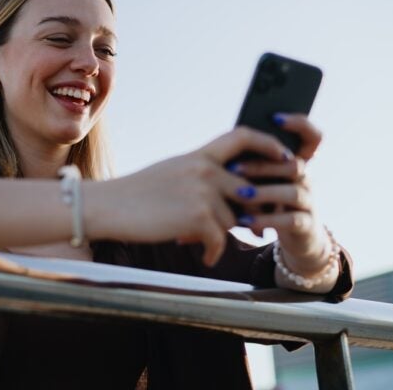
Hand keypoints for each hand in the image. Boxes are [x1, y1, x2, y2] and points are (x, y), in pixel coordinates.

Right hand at [89, 126, 291, 266]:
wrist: (107, 206)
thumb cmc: (136, 193)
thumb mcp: (172, 172)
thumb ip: (202, 175)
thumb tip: (234, 191)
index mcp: (199, 155)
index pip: (243, 136)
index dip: (269, 145)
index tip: (284, 157)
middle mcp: (205, 169)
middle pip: (248, 191)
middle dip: (253, 213)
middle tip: (257, 230)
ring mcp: (202, 192)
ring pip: (233, 220)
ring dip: (221, 236)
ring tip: (206, 244)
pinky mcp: (198, 217)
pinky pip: (220, 240)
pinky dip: (212, 252)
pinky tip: (204, 256)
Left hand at [228, 115, 336, 289]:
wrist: (286, 236)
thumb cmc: (263, 201)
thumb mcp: (254, 181)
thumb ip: (243, 164)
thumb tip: (210, 149)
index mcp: (292, 162)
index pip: (311, 136)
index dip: (300, 124)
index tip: (275, 117)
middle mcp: (304, 178)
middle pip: (293, 164)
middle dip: (262, 165)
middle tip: (233, 169)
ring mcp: (308, 201)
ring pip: (293, 191)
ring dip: (263, 192)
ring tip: (239, 195)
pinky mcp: (306, 225)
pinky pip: (291, 220)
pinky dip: (268, 220)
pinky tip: (246, 222)